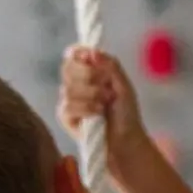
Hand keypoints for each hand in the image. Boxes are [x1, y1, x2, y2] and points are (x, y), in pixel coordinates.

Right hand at [58, 47, 147, 182]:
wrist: (126, 140)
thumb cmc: (126, 113)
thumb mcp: (124, 85)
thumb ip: (111, 66)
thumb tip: (93, 52)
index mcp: (89, 71)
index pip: (73, 53)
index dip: (79, 53)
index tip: (91, 59)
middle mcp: (76, 82)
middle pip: (67, 67)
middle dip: (88, 75)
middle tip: (107, 87)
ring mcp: (69, 99)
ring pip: (68, 88)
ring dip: (91, 95)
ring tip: (106, 104)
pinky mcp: (66, 117)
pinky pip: (67, 106)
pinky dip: (85, 108)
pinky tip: (97, 114)